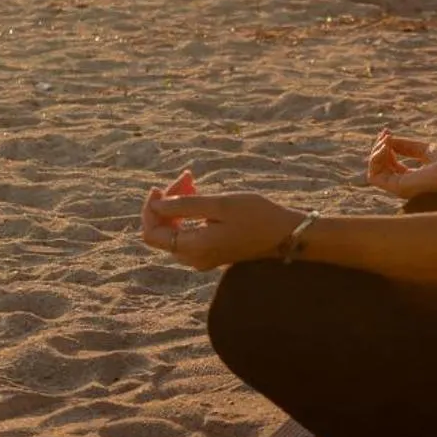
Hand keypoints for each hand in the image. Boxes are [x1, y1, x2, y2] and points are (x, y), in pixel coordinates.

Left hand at [141, 176, 300, 268]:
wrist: (286, 233)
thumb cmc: (256, 215)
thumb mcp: (220, 204)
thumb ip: (184, 205)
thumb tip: (155, 205)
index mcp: (194, 247)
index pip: (151, 233)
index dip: (150, 209)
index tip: (161, 187)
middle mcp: (194, 258)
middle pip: (161, 231)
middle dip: (166, 203)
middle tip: (186, 178)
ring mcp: (202, 258)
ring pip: (174, 231)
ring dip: (178, 206)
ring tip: (194, 183)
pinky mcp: (211, 253)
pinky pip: (188, 233)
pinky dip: (188, 214)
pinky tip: (201, 197)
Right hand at [367, 129, 436, 199]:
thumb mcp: (426, 149)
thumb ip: (407, 147)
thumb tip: (389, 139)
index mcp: (412, 178)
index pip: (389, 164)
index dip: (386, 147)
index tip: (388, 132)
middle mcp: (405, 185)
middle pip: (380, 168)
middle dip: (378, 148)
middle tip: (386, 134)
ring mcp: (401, 188)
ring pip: (374, 172)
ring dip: (376, 153)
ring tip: (385, 140)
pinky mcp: (399, 188)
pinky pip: (375, 176)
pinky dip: (377, 160)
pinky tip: (386, 146)